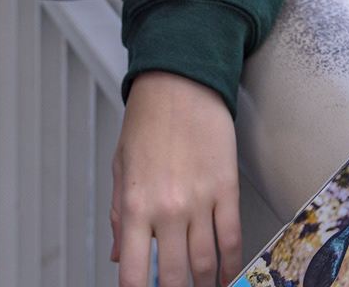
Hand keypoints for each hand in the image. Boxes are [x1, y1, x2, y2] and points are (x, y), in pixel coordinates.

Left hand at [109, 70, 242, 286]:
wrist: (180, 83)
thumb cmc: (147, 120)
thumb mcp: (120, 167)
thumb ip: (116, 216)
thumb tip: (118, 255)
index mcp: (134, 205)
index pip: (134, 272)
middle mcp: (167, 208)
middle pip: (177, 276)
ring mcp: (200, 201)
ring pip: (207, 263)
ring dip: (207, 285)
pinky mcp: (226, 189)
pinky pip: (232, 238)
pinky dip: (231, 264)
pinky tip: (227, 275)